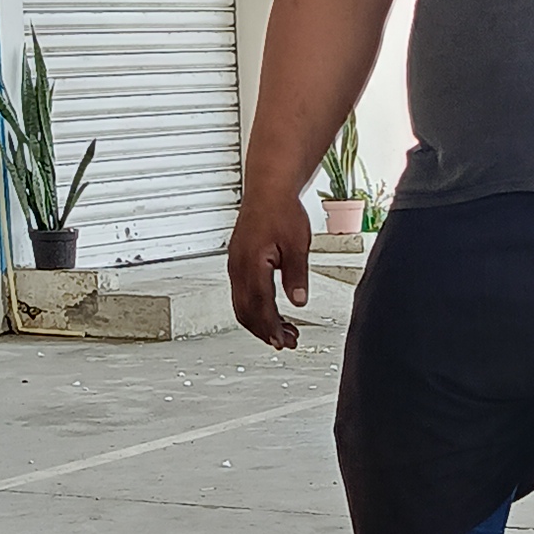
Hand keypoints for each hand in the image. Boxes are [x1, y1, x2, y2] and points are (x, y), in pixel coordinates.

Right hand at [227, 186, 311, 348]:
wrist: (268, 190)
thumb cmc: (282, 211)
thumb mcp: (297, 244)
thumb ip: (296, 275)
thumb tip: (298, 301)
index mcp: (252, 263)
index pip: (260, 305)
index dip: (270, 327)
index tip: (281, 341)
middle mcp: (238, 267)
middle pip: (246, 311)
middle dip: (265, 331)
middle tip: (285, 342)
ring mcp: (236, 266)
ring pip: (241, 305)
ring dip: (260, 322)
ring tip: (281, 331)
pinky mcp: (238, 263)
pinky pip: (241, 294)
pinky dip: (254, 309)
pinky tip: (269, 312)